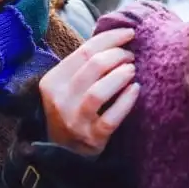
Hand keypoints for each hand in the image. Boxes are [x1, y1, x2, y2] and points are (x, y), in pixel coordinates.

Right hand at [38, 28, 139, 156]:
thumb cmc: (73, 110)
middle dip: (117, 55)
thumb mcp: (67, 86)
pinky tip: (135, 90)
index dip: (110, 38)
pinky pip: (112, 118)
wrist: (64, 154)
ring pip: (99, 92)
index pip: (83, 51)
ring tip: (132, 70)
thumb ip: (84, 65)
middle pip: (93, 66)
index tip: (129, 33)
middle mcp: (60, 100)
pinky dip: (126, 101)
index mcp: (52, 81)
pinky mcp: (92, 139)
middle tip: (130, 56)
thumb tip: (116, 39)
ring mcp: (75, 121)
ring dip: (120, 76)